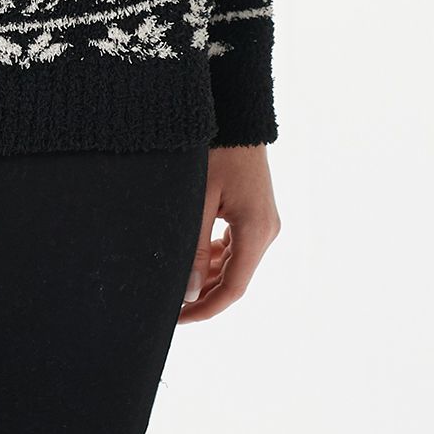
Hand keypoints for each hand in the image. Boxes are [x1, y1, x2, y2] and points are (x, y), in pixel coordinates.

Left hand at [179, 143, 279, 321]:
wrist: (237, 114)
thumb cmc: (217, 150)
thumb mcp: (199, 199)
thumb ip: (193, 248)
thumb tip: (187, 294)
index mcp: (256, 231)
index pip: (233, 288)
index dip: (204, 309)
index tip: (176, 319)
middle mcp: (266, 231)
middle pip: (234, 278)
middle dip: (201, 293)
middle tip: (168, 303)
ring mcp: (263, 222)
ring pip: (234, 263)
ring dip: (206, 274)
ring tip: (173, 279)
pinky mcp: (255, 213)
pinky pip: (235, 246)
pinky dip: (214, 256)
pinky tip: (191, 255)